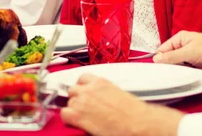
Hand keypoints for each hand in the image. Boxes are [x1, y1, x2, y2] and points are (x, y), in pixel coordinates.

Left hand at [60, 74, 183, 135]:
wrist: (137, 122)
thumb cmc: (132, 111)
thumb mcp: (117, 92)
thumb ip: (103, 90)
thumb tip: (98, 96)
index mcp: (99, 81)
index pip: (82, 79)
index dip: (82, 88)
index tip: (84, 93)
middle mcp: (89, 88)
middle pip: (73, 90)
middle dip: (77, 98)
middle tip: (85, 107)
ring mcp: (82, 100)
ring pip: (69, 102)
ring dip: (74, 108)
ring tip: (84, 116)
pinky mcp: (78, 114)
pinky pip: (64, 113)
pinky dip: (68, 118)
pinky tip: (76, 122)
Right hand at [153, 31, 201, 73]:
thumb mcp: (189, 53)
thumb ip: (171, 57)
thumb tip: (157, 59)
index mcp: (181, 39)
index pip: (163, 50)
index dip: (162, 60)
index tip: (163, 68)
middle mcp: (186, 46)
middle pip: (174, 61)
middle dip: (182, 67)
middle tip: (188, 65)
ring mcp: (194, 55)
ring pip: (185, 68)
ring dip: (192, 70)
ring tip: (201, 65)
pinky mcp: (201, 64)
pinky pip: (194, 72)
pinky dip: (200, 72)